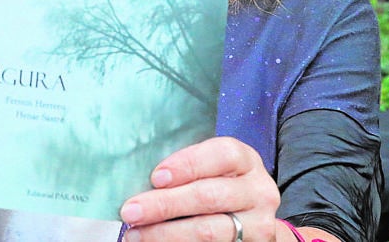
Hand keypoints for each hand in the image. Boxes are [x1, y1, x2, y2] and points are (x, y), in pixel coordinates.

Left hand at [118, 137, 280, 240]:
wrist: (252, 219)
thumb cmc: (218, 183)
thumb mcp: (212, 168)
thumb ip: (185, 168)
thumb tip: (137, 175)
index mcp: (245, 161)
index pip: (221, 155)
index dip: (187, 165)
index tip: (156, 177)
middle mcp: (258, 191)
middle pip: (209, 196)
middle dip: (165, 204)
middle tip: (131, 211)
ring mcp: (258, 224)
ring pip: (208, 230)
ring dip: (166, 233)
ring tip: (136, 234)